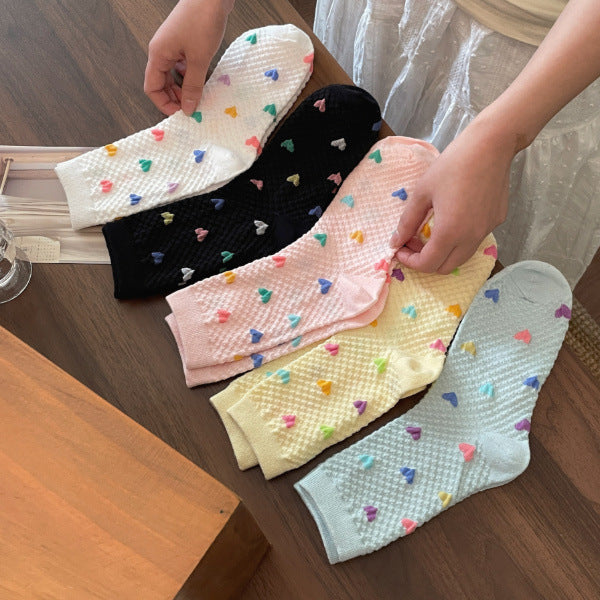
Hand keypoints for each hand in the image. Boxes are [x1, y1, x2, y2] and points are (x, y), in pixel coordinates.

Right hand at [144, 0, 234, 115]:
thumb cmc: (202, 21)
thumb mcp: (198, 59)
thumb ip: (192, 86)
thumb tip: (187, 108)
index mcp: (158, 55)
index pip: (151, 88)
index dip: (164, 104)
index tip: (181, 114)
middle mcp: (161, 51)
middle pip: (160, 83)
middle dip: (174, 98)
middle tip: (191, 107)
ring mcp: (172, 46)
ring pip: (172, 75)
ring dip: (182, 87)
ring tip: (197, 96)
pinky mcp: (184, 42)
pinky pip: (181, 65)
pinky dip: (189, 75)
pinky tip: (200, 79)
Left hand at [390, 116, 515, 273]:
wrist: (491, 145)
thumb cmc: (453, 165)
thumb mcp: (422, 192)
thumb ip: (407, 221)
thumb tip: (395, 242)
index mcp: (449, 232)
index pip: (427, 264)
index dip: (410, 261)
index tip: (400, 249)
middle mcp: (470, 238)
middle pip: (445, 267)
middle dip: (425, 260)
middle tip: (413, 241)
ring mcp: (486, 230)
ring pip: (461, 257)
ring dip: (443, 252)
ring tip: (430, 232)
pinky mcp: (496, 221)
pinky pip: (474, 240)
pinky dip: (459, 240)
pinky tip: (453, 218)